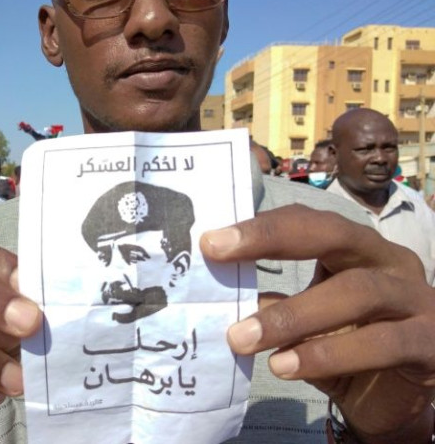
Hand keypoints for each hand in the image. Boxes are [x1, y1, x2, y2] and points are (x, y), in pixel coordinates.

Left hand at [200, 205, 434, 442]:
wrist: (391, 402)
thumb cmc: (342, 348)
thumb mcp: (300, 324)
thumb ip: (269, 303)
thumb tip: (215, 290)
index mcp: (357, 249)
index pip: (309, 222)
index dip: (261, 227)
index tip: (210, 242)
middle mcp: (389, 262)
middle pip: (335, 235)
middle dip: (273, 240)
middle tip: (219, 254)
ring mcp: (416, 299)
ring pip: (356, 293)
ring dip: (293, 315)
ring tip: (242, 338)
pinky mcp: (430, 342)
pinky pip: (381, 343)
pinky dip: (328, 354)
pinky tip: (285, 365)